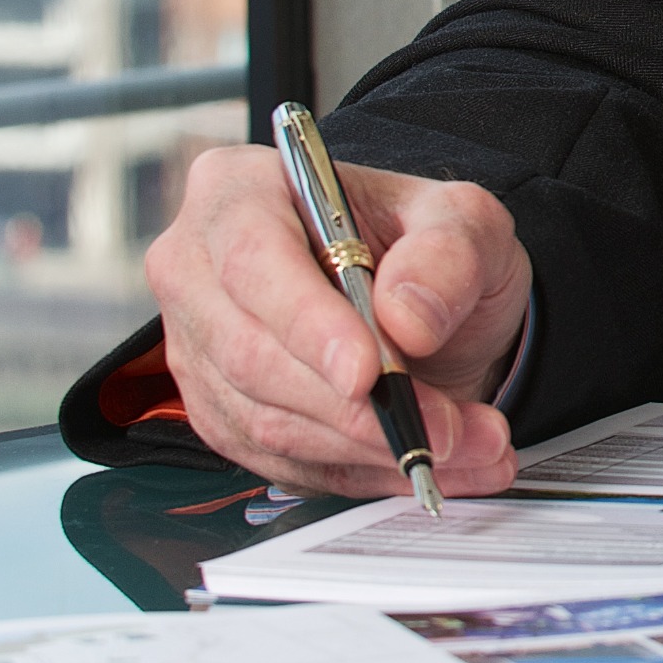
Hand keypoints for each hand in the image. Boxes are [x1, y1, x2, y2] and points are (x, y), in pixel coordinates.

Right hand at [143, 141, 531, 498]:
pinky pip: (279, 463)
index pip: (253, 261)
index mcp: (238, 191)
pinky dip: (360, 472)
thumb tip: (407, 317)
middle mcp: (197, 269)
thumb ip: (448, 254)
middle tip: (446, 428)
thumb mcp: (464, 222)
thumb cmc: (423, 248)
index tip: (367, 374)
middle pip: (252, 355)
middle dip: (356, 409)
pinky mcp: (219, 413)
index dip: (307, 324)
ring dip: (371, 449)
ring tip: (465, 447)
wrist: (419, 304)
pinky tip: (424, 463)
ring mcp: (198, 348)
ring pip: (267, 422)